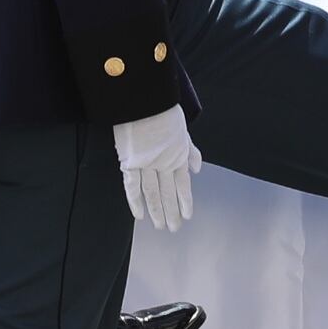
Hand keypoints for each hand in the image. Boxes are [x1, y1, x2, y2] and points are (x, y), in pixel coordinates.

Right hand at [114, 106, 200, 233]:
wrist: (146, 100)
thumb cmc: (163, 108)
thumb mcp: (182, 129)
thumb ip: (189, 150)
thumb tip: (197, 169)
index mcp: (178, 155)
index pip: (183, 184)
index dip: (185, 201)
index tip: (187, 216)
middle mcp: (165, 163)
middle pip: (168, 193)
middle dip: (171, 212)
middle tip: (174, 228)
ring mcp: (147, 164)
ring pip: (153, 194)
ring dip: (157, 211)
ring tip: (160, 226)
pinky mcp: (130, 161)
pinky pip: (132, 186)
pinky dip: (135, 201)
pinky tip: (139, 215)